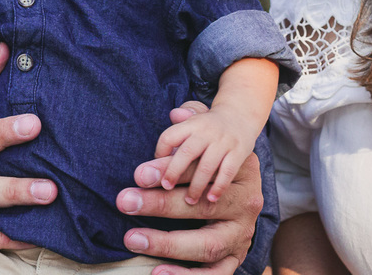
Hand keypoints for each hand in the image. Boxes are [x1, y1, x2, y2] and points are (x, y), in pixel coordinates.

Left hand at [119, 103, 262, 274]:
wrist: (245, 189)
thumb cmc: (217, 156)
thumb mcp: (210, 134)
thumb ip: (193, 123)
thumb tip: (176, 112)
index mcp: (242, 170)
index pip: (202, 169)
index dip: (169, 169)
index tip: (138, 173)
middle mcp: (247, 203)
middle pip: (203, 206)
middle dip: (161, 204)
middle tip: (125, 201)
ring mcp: (243, 234)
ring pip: (207, 243)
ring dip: (168, 243)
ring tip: (133, 239)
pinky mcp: (236, 257)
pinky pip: (215, 273)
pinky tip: (157, 272)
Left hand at [154, 105, 256, 203]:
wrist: (240, 115)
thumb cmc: (207, 125)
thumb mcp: (191, 120)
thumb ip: (175, 129)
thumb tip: (161, 140)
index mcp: (191, 124)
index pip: (170, 137)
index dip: (160, 153)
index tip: (156, 170)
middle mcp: (206, 131)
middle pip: (186, 152)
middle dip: (174, 171)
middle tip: (166, 187)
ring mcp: (223, 141)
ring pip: (206, 166)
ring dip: (196, 185)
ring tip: (189, 200)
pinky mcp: (239, 152)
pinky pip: (227, 172)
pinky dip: (219, 187)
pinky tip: (211, 199)